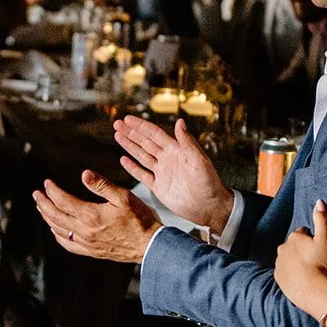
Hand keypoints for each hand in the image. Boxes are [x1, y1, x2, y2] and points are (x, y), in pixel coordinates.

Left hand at [32, 170, 161, 263]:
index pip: (63, 201)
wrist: (149, 246)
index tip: (46, 182)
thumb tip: (84, 174)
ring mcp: (86, 243)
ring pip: (59, 230)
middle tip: (36, 194)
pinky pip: (67, 244)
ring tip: (42, 208)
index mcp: (91, 215)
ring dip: (47, 218)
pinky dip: (57, 235)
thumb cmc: (140, 219)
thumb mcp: (123, 197)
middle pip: (55, 216)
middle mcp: (84, 231)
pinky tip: (55, 229)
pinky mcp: (91, 251)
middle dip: (43, 203)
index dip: (52, 191)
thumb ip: (102, 185)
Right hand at [113, 116, 232, 231]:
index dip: (141, 126)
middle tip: (117, 124)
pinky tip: (124, 160)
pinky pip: (142, 175)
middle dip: (131, 133)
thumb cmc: (209, 183)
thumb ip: (188, 142)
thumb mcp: (200, 160)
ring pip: (141, 156)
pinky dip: (133, 168)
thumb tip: (180, 121)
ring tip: (117, 135)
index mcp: (177, 150)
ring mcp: (162, 172)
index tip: (128, 119)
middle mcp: (168, 158)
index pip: (155, 134)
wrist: (209, 207)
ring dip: (129, 146)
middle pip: (145, 142)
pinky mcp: (159, 187)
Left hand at [275, 199, 326, 311]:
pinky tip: (301, 278)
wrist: (312, 290)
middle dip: (301, 250)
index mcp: (294, 237)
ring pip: (287, 258)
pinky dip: (290, 273)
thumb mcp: (325, 240)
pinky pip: (284, 271)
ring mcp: (279, 263)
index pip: (302, 233)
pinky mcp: (278, 277)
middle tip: (314, 260)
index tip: (317, 248)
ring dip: (295, 261)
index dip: (311, 240)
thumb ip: (321, 219)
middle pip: (293, 246)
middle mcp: (283, 248)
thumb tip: (319, 201)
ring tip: (308, 270)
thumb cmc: (320, 264)